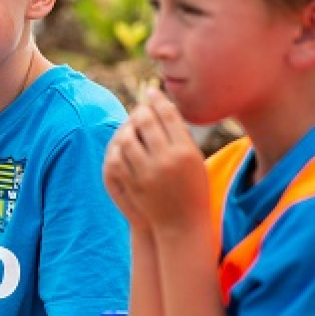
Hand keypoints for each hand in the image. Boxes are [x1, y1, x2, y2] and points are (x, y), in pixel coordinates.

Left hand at [104, 89, 208, 231]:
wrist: (183, 224)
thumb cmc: (194, 188)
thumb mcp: (195, 160)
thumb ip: (180, 135)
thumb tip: (164, 107)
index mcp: (186, 152)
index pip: (169, 116)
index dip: (158, 100)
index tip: (152, 91)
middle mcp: (167, 160)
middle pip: (147, 123)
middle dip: (141, 110)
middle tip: (140, 105)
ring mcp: (147, 173)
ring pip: (128, 138)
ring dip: (127, 126)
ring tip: (130, 122)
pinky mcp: (133, 184)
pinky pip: (119, 157)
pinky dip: (119, 146)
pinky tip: (122, 140)